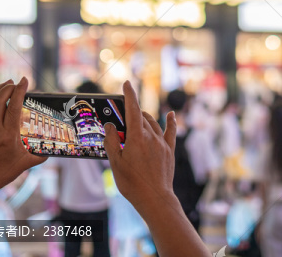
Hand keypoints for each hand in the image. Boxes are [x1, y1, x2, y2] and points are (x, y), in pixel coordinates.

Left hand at [0, 77, 45, 209]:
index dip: (20, 91)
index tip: (25, 80)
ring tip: (6, 84)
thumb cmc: (2, 173)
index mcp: (8, 135)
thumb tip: (52, 150)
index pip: (14, 107)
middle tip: (16, 81)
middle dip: (7, 87)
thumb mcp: (25, 164)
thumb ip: (40, 156)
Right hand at [104, 81, 177, 213]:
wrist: (155, 198)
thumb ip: (112, 142)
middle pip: (141, 117)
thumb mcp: (115, 162)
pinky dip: (170, 121)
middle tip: (122, 116)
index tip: (127, 83)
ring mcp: (162, 143)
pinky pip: (171, 131)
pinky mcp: (169, 151)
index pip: (133, 109)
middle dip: (132, 112)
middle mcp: (152, 136)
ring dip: (144, 118)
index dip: (130, 95)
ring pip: (153, 124)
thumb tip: (110, 126)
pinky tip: (171, 114)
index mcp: (137, 137)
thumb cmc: (133, 183)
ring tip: (135, 120)